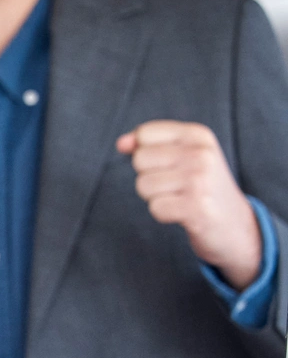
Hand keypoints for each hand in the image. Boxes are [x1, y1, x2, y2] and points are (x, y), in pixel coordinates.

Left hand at [116, 121, 260, 288]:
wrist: (235, 224)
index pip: (145, 133)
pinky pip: (155, 208)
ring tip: (181, 198)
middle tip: (176, 185)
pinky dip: (164, 214)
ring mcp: (200, 180)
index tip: (167, 164)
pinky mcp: (197, 207)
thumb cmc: (200, 187)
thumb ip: (148, 145)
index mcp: (198, 135)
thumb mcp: (182, 156)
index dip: (144, 152)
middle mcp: (202, 154)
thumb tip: (121, 143)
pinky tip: (184, 212)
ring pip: (143, 185)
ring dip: (156, 197)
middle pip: (140, 160)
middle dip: (149, 176)